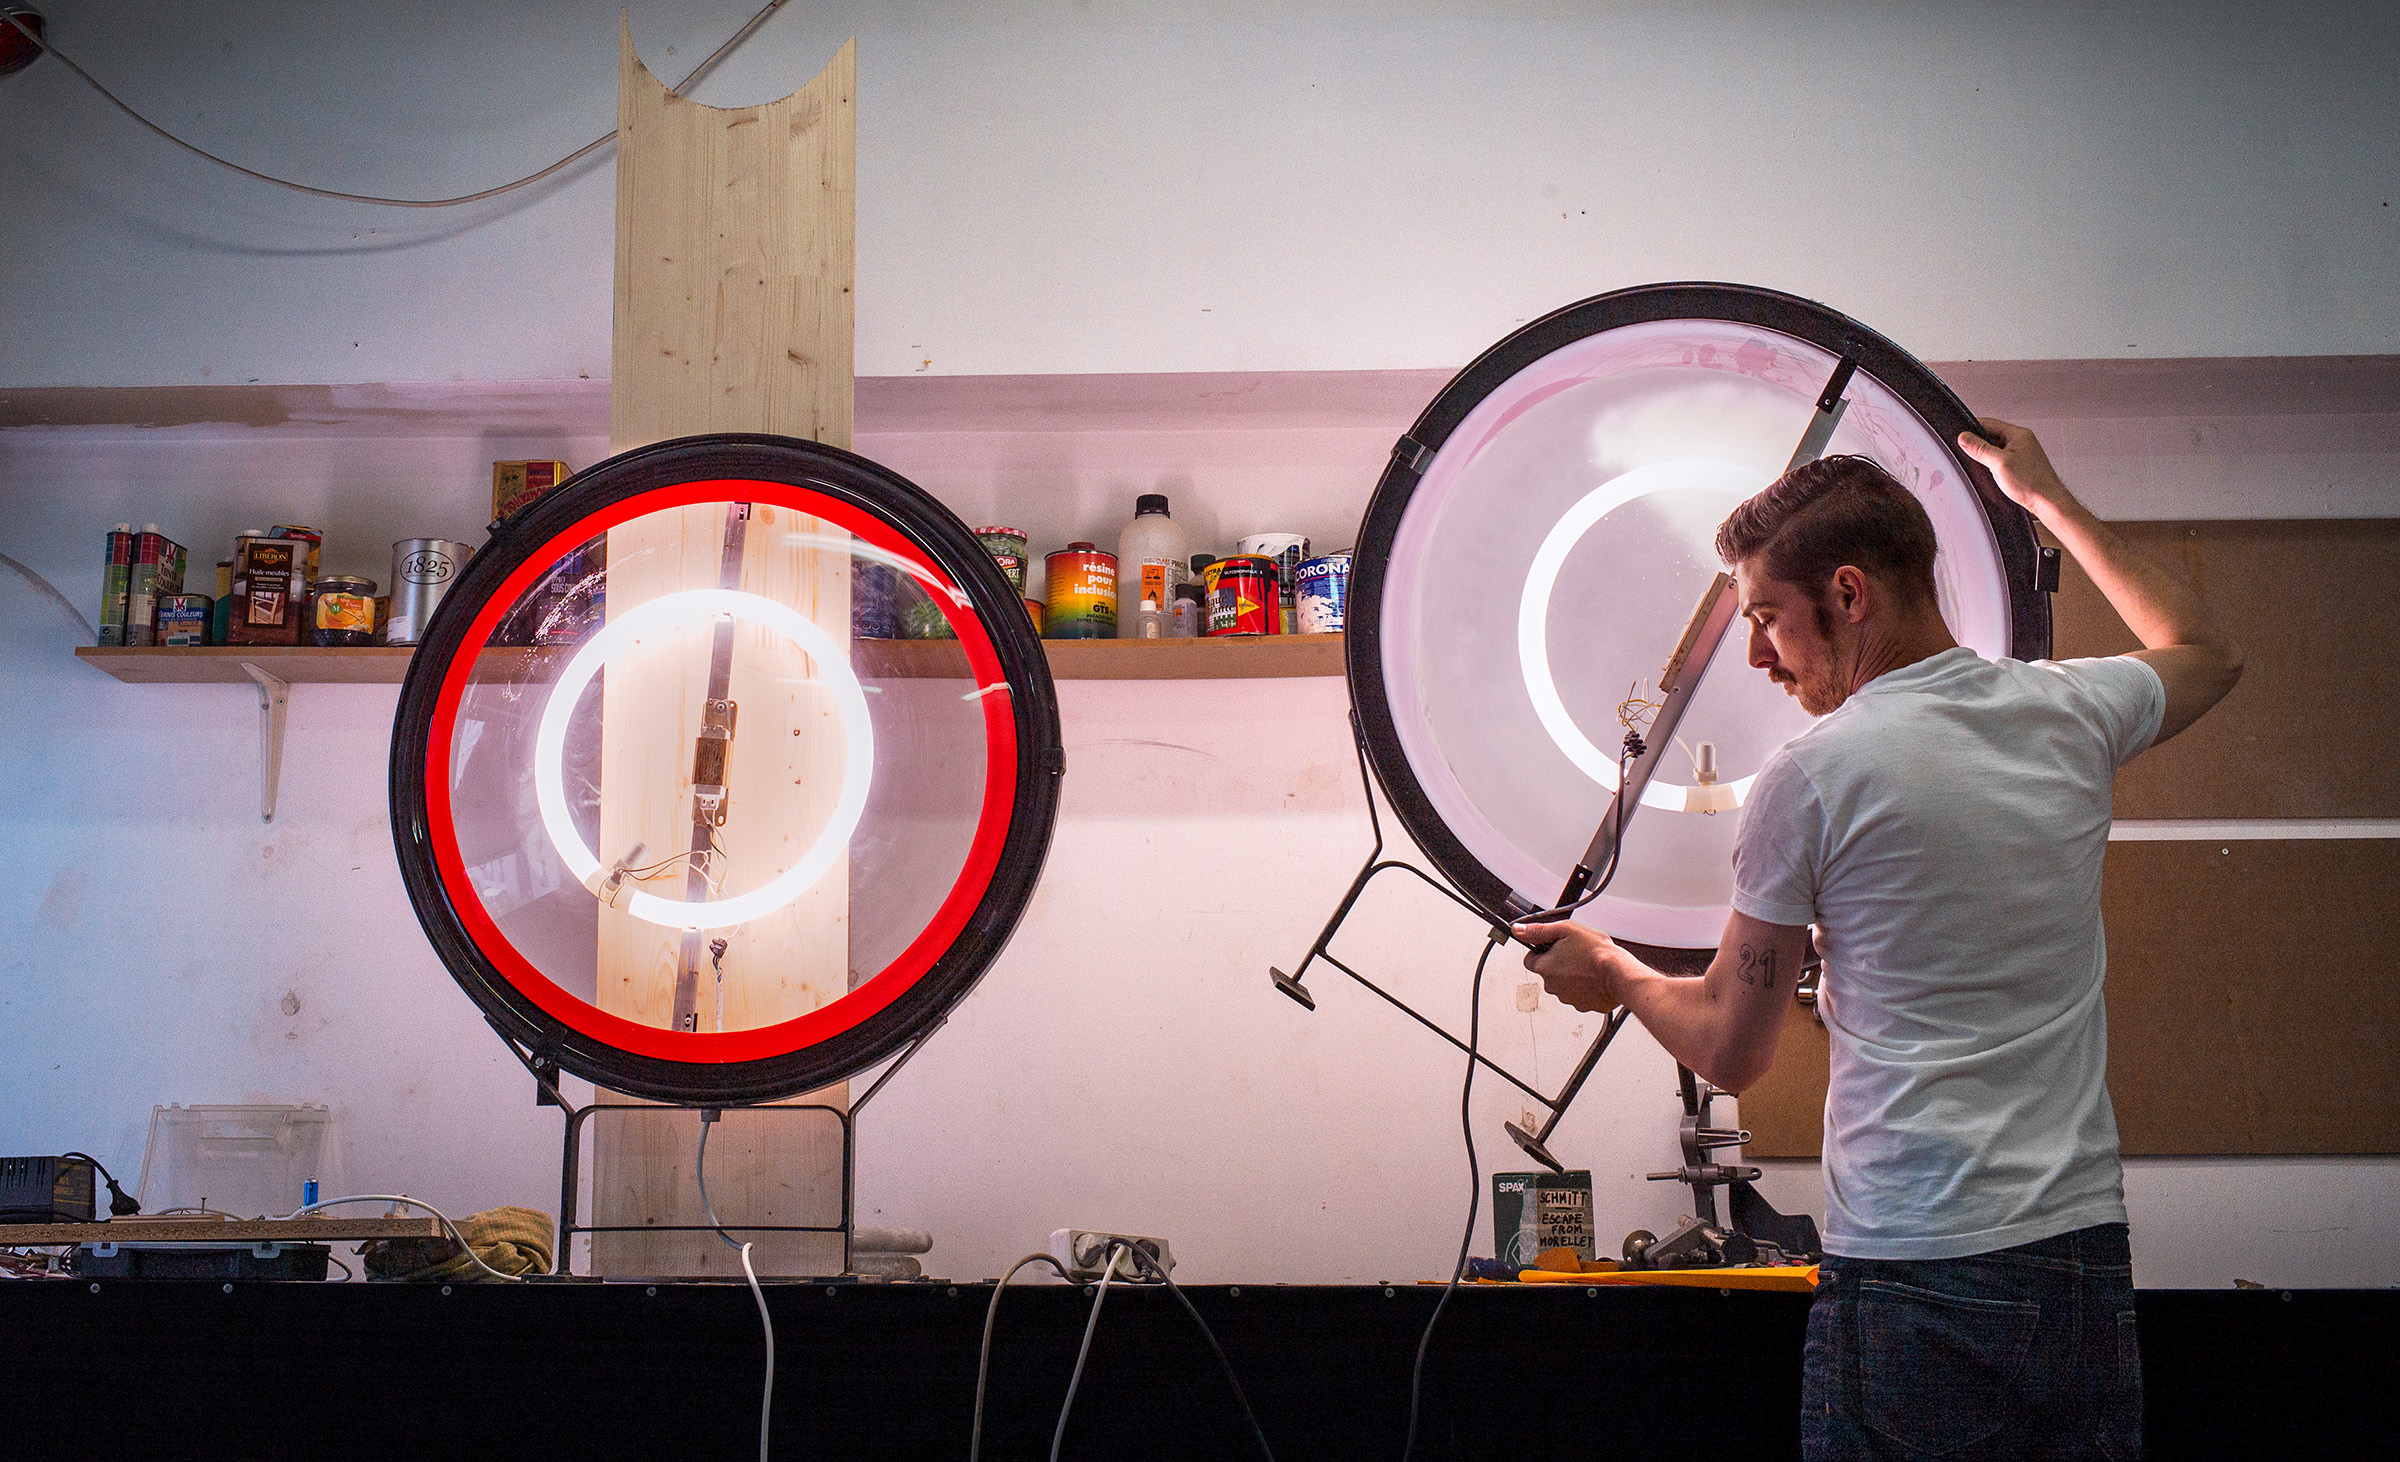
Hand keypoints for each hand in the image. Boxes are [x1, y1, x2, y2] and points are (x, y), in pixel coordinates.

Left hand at [1513, 919, 1626, 1013]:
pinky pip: (1580, 995)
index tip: (1552, 947)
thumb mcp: (1566, 929)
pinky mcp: (1583, 1006)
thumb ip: (1539, 930)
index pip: (1529, 960)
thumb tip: (1518, 929)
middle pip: (1548, 973)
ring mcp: (1567, 998)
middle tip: (1575, 953)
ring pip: (1564, 985)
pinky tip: (1595, 978)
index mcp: (1544, 967)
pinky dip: (1585, 988)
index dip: (1540, 951)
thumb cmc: (1596, 952)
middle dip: (1558, 964)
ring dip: (1572, 976)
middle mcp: (1552, 986)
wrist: (1619, 973)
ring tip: (1587, 965)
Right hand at [1956, 416, 2077, 522]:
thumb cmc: (2032, 483)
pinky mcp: (2021, 464)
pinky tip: (1991, 474)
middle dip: (1978, 444)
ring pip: (1996, 448)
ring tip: (1983, 466)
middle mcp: (2021, 441)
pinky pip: (2001, 458)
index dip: (1972, 428)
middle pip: (1991, 435)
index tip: (1960, 436)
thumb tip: (1964, 437)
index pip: (1989, 423)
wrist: (2047, 501)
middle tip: (1969, 454)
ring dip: (1986, 456)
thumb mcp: (1999, 464)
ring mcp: (2022, 452)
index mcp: (2019, 434)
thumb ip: (1980, 449)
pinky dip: (1993, 464)